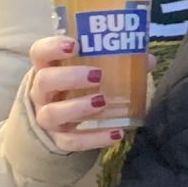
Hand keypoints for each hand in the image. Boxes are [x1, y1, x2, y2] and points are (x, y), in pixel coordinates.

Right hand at [26, 35, 138, 151]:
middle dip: (69, 77)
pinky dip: (93, 139)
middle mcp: (42, 93)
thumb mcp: (91, 71)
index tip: (74, 44)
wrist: (60, 123)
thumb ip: (117, 62)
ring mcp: (46, 117)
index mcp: (48, 68)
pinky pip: (71, 142)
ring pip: (51, 113)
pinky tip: (116, 134)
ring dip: (77, 108)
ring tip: (102, 102)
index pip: (39, 52)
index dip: (52, 47)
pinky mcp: (57, 139)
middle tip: (97, 75)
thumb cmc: (79, 86)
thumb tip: (148, 59)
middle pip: (44, 81)